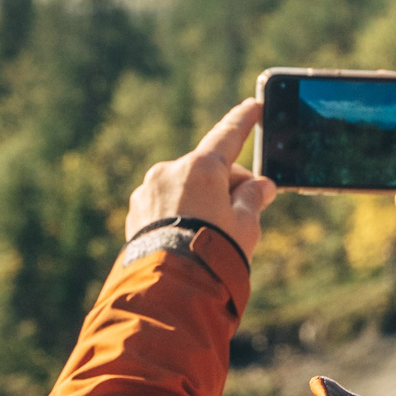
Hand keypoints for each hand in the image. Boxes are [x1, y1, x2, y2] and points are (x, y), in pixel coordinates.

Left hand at [126, 99, 278, 259]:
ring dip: (201, 202)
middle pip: (208, 170)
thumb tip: (260, 186)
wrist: (170, 288)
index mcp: (201, 168)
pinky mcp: (135, 211)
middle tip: (244, 213)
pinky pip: (164, 205)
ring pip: (184, 188)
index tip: (252, 106)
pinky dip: (179, 214)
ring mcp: (148, 191)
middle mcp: (170, 171)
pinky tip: (187, 239)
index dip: (243, 121)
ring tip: (210, 236)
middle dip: (227, 186)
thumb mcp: (246, 226)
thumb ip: (253, 198)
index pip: (227, 136)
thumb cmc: (213, 253)